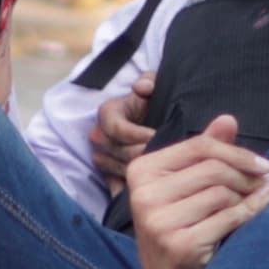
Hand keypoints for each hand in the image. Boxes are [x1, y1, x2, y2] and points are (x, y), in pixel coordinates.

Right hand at [91, 72, 155, 192]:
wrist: (155, 120)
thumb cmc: (155, 101)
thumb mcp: (155, 85)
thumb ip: (150, 81)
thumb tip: (143, 88)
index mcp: (107, 113)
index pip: (117, 129)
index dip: (139, 134)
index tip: (158, 135)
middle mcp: (100, 135)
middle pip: (120, 152)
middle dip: (145, 154)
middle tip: (169, 157)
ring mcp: (103, 156)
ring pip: (120, 169)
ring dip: (143, 172)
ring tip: (166, 171)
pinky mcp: (110, 174)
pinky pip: (117, 185)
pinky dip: (133, 188)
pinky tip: (152, 187)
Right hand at [127, 115, 268, 268]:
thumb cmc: (182, 227)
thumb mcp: (187, 187)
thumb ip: (205, 153)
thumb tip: (227, 120)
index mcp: (141, 171)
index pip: (198, 146)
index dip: (237, 152)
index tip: (264, 164)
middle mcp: (143, 194)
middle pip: (213, 169)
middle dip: (248, 176)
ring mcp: (158, 221)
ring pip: (222, 193)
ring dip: (250, 197)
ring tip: (261, 200)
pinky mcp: (177, 245)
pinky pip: (227, 218)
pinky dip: (251, 213)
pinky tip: (262, 211)